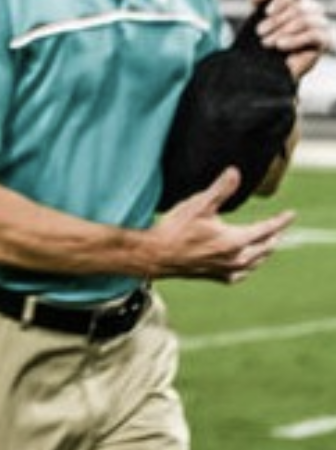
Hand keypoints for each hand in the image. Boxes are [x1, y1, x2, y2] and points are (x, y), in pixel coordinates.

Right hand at [149, 167, 291, 282]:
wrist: (159, 255)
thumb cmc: (177, 228)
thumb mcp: (199, 204)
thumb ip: (220, 189)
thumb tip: (235, 172)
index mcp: (236, 240)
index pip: (266, 229)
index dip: (280, 221)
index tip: (291, 214)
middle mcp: (238, 259)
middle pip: (266, 247)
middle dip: (275, 235)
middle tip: (280, 226)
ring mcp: (230, 270)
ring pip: (257, 261)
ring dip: (265, 250)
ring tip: (268, 243)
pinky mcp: (220, 277)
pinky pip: (245, 272)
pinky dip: (251, 264)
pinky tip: (246, 262)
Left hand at [251, 0, 332, 80]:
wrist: (273, 62)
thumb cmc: (266, 33)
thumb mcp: (257, 13)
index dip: (279, 0)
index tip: (265, 12)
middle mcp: (313, 7)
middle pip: (297, 7)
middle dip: (275, 21)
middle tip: (260, 32)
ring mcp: (321, 23)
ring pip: (304, 20)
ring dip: (281, 31)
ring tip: (266, 42)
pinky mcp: (325, 39)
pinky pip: (313, 34)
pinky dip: (294, 40)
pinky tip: (280, 45)